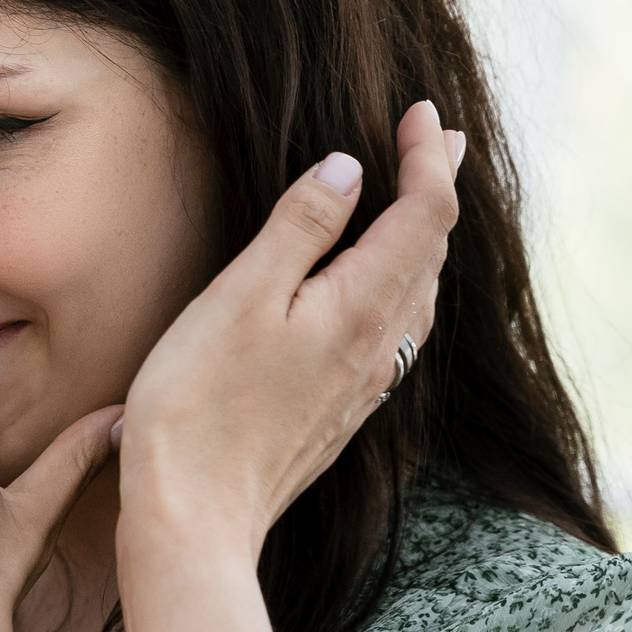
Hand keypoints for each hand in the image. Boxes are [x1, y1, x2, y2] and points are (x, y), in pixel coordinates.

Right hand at [118, 100, 462, 560]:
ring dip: (423, 241)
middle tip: (436, 140)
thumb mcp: (239, 298)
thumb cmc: (198, 407)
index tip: (421, 112)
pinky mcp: (342, 414)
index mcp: (361, 307)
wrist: (195, 519)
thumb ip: (298, 230)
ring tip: (419, 203)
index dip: (428, 156)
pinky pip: (395, 334)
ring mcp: (366, 386)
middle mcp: (380, 347)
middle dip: (437, 190)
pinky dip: (402, 287)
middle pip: (431, 253)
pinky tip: (382, 293)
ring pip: (418, 296)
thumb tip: (348, 170)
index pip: (422, 213)